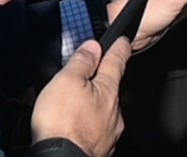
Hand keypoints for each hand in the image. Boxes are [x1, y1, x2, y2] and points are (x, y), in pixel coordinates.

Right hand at [30, 39, 128, 156]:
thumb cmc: (63, 125)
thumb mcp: (67, 81)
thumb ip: (82, 62)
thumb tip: (93, 47)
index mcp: (108, 89)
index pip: (117, 60)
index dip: (119, 47)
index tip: (123, 41)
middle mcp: (114, 111)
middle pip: (111, 88)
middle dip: (102, 82)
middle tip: (89, 78)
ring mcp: (109, 132)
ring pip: (105, 112)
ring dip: (94, 107)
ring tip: (75, 109)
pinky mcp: (101, 150)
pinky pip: (97, 132)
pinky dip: (88, 128)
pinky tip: (76, 130)